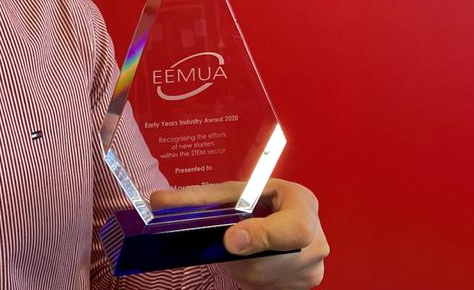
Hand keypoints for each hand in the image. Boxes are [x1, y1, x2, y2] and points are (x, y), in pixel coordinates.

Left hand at [149, 178, 328, 288]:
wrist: (288, 216)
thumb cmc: (261, 202)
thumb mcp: (236, 193)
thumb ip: (199, 199)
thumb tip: (157, 201)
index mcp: (304, 204)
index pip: (292, 228)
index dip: (261, 236)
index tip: (230, 240)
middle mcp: (316, 240)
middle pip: (270, 260)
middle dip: (241, 254)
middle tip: (228, 240)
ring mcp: (313, 269)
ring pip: (263, 278)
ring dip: (242, 266)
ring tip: (242, 246)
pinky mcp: (306, 287)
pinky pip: (266, 288)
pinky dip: (252, 275)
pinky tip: (253, 258)